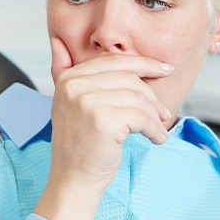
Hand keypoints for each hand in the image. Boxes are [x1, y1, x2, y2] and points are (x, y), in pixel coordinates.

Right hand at [34, 37, 172, 219]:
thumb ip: (62, 71)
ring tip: (157, 127)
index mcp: (68, 79)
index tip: (163, 70)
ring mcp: (87, 102)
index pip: (114, 61)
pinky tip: (155, 138)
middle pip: (129, 78)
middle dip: (151, 96)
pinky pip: (141, 117)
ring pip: (138, 97)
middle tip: (162, 111)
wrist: (72, 178)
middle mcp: (74, 86)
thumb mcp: (67, 103)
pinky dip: (154, 129)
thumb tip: (56, 41)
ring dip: (154, 115)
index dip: (143, 64)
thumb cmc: (77, 143)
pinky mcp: (103, 120)